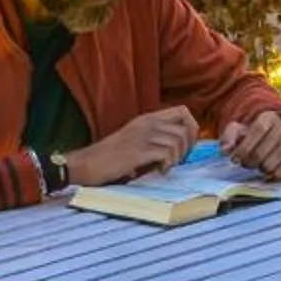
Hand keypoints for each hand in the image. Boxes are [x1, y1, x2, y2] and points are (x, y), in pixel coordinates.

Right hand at [66, 105, 196, 186]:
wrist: (87, 163)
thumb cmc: (111, 155)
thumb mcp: (134, 137)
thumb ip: (155, 136)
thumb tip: (180, 145)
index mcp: (147, 118)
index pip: (183, 110)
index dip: (192, 127)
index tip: (187, 145)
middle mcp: (147, 123)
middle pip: (185, 127)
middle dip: (188, 147)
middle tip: (178, 159)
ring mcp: (143, 136)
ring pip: (178, 141)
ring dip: (177, 158)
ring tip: (166, 166)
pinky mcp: (138, 152)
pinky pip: (166, 154)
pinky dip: (168, 165)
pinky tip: (159, 170)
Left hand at [220, 108, 280, 181]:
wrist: (277, 135)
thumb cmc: (254, 135)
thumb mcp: (239, 131)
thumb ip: (229, 137)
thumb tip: (225, 150)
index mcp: (269, 117)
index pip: (258, 130)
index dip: (245, 146)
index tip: (236, 158)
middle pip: (263, 149)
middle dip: (250, 161)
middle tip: (246, 163)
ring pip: (274, 162)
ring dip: (262, 169)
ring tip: (258, 166)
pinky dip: (276, 174)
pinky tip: (269, 173)